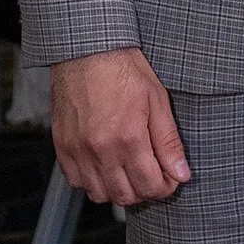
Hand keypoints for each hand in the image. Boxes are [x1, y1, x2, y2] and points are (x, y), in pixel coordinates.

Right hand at [51, 47, 190, 205]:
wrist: (87, 47)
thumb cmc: (121, 65)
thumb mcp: (156, 98)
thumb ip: (168, 140)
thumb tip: (181, 172)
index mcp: (128, 137)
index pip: (150, 186)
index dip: (166, 186)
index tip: (170, 177)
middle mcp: (101, 149)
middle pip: (126, 196)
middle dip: (144, 190)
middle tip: (152, 173)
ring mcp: (78, 150)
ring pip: (100, 194)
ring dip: (118, 189)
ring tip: (128, 169)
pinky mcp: (62, 146)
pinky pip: (76, 181)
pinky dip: (92, 181)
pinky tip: (103, 164)